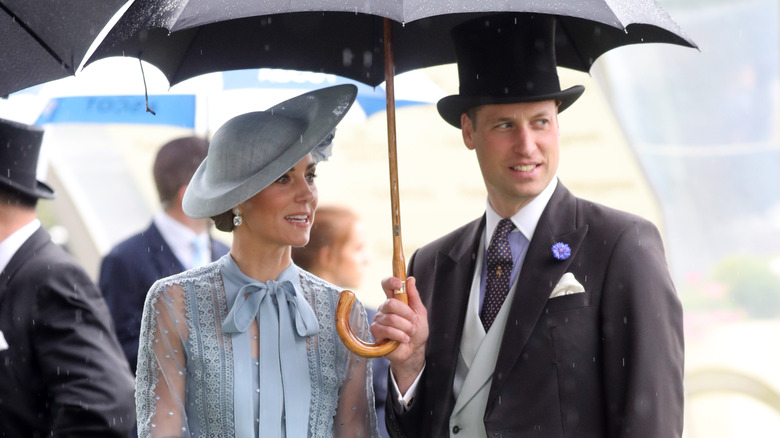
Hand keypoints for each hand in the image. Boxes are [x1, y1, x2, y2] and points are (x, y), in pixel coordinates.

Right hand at [370, 276, 427, 393]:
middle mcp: (385, 308)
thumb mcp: (420, 313)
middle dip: (406, 314)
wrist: (414, 351)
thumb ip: (414, 296)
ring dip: (405, 328)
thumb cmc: (416, 331)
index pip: (387, 285)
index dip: (391, 281)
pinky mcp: (376, 332)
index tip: (399, 284)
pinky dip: (399, 335)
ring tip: (409, 333)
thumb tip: (410, 279)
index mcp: (395, 300)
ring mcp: (379, 319)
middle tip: (413, 322)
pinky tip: (403, 339)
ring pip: (391, 319)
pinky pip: (386, 330)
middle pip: (390, 303)